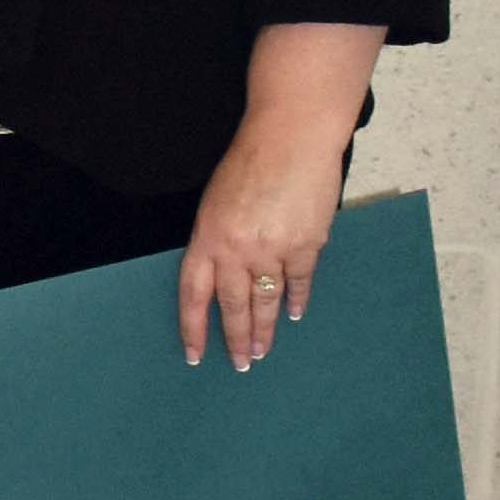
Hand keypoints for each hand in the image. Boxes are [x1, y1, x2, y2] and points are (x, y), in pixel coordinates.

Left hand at [178, 99, 352, 371]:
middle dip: (235, 339)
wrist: (291, 136)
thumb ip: (216, 240)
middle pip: (233, 306)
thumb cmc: (249, 161)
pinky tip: (293, 314)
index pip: (193, 294)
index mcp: (207, 236)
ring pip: (266, 301)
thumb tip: (221, 277)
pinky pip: (298, 283)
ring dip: (264, 330)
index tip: (195, 354)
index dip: (193, 328)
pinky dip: (296, 300)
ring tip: (262, 352)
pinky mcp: (306, 246)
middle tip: (240, 363)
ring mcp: (273, 250)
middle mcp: (237, 249)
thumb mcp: (215, 201)